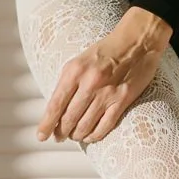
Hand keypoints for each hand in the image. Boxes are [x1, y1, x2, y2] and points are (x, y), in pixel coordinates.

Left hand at [36, 8, 170, 145]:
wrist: (137, 41)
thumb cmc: (106, 51)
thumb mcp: (79, 61)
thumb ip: (68, 82)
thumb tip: (57, 108)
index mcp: (74, 71)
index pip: (55, 104)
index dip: (47, 124)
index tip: (41, 135)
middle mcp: (89, 83)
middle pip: (69, 118)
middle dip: (61, 132)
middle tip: (59, 138)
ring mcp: (107, 93)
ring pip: (86, 125)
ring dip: (78, 135)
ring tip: (75, 136)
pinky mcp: (122, 100)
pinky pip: (105, 126)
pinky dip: (95, 135)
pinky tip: (91, 137)